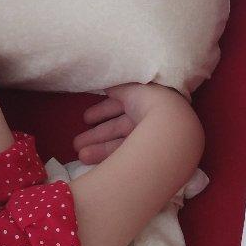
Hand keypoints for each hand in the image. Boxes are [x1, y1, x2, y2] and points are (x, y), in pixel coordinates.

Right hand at [72, 84, 188, 164]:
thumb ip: (117, 87)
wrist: (170, 127)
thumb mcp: (131, 89)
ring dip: (98, 148)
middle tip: (76, 143)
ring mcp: (148, 139)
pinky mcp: (148, 155)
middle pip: (117, 127)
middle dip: (96, 134)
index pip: (121, 106)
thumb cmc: (151, 102)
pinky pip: (126, 155)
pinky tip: (91, 161)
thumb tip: (105, 84)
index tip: (86, 118)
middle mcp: (147, 120)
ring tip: (79, 155)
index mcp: (145, 101)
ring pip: (119, 143)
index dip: (103, 111)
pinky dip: (109, 157)